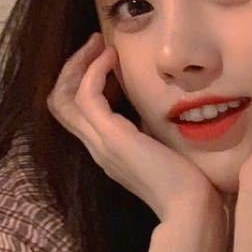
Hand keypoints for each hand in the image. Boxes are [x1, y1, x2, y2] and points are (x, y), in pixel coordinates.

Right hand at [47, 33, 226, 247]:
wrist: (191, 208)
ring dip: (79, 64)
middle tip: (95, 43)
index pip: (76, 112)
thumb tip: (160, 107)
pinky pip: (87, 96)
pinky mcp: (112, 138)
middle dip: (73, 68)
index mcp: (108, 150)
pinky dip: (94, 72)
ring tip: (100, 44)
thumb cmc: (188, 183)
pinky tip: (112, 58)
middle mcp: (98, 147)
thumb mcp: (164, 148)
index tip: (106, 57)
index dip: (82, 81)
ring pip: (63, 98)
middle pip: (60, 102)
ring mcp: (101, 144)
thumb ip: (152, 131)